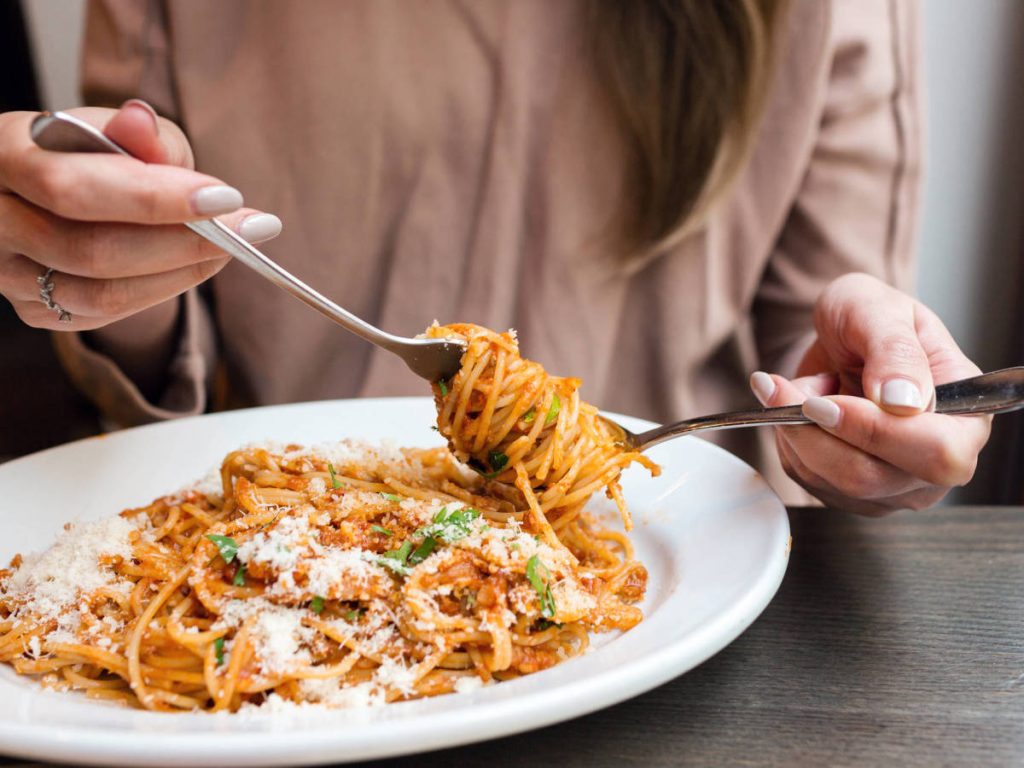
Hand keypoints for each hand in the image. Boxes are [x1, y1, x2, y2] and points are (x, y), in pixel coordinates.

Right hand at [0, 101, 280, 330]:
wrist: (53, 195)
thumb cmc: (89, 153)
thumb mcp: (117, 129)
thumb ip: (139, 134)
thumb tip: (142, 124)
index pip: (72, 187)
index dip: (154, 198)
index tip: (226, 198)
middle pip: (92, 250)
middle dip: (183, 241)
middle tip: (248, 228)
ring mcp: (8, 274)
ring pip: (103, 292)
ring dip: (180, 272)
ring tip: (229, 246)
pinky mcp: (35, 309)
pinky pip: (107, 313)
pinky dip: (161, 290)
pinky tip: (191, 265)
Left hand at [750, 273, 990, 514]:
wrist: (839, 337)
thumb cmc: (869, 319)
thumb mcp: (879, 311)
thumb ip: (895, 351)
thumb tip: (903, 401)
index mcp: (967, 418)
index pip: (936, 452)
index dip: (875, 431)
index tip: (824, 400)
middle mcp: (936, 464)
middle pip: (871, 477)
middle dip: (816, 431)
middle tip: (782, 388)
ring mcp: (893, 485)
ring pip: (830, 480)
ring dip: (795, 429)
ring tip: (799, 386)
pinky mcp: (850, 493)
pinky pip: (807, 477)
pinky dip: (789, 439)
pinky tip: (799, 409)